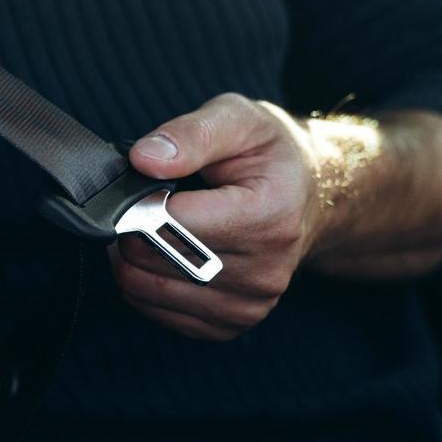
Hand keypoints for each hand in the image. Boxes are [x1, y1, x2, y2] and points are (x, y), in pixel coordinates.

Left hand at [108, 93, 326, 341]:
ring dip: (133, 261)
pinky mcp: (235, 323)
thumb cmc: (270, 154)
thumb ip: (191, 134)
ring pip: (151, 292)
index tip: (144, 185)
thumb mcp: (239, 119)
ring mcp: (252, 303)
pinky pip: (163, 315)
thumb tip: (145, 159)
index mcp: (269, 215)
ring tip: (149, 229)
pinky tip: (162, 257)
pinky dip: (147, 287)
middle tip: (143, 204)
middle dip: (133, 230)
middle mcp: (265, 268)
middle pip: (159, 260)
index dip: (142, 202)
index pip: (175, 223)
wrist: (308, 194)